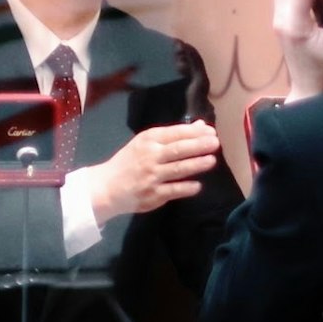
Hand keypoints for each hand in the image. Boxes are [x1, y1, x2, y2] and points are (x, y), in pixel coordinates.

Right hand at [72, 121, 222, 224]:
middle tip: (215, 143)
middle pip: (178, 150)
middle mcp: (150, 157)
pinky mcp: (153, 195)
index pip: (175, 134)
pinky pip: (174, 190)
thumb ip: (174, 135)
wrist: (107, 187)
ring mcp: (151, 177)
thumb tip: (201, 127)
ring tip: (211, 160)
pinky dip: (187, 187)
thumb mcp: (147, 143)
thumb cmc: (130, 162)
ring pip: (178, 169)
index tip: (211, 132)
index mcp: (148, 140)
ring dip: (196, 164)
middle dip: (198, 146)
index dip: (194, 133)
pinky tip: (198, 185)